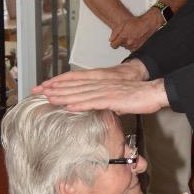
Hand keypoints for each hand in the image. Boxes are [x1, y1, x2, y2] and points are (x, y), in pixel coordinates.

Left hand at [36, 76, 167, 115]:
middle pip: (74, 87)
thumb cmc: (141, 97)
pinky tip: (68, 106)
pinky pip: (93, 102)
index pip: (77, 84)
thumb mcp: (121, 101)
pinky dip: (80, 104)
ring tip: (48, 98)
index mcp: (102, 85)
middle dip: (55, 89)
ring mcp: (106, 92)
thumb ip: (111, 103)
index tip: (46, 88)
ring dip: (63, 96)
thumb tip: (107, 109)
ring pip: (80, 94)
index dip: (61, 85)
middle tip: (38, 91)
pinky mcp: (113, 99)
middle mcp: (101, 86)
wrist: (155, 92)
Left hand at [110, 9, 162, 51]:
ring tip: (133, 36)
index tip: (115, 42)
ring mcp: (135, 46)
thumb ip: (115, 33)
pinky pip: (134, 48)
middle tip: (127, 34)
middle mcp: (129, 43)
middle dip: (122, 41)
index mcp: (123, 37)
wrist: (149, 23)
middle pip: (121, 46)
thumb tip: (111, 40)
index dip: (114, 43)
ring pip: (128, 47)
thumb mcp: (123, 24)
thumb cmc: (137, 22)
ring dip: (128, 43)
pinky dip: (134, 45)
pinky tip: (136, 39)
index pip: (113, 45)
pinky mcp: (140, 48)